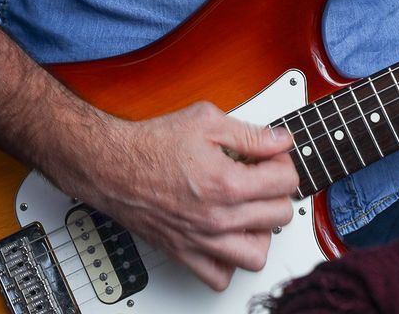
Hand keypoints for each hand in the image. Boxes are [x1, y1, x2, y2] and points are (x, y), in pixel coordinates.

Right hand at [58, 101, 298, 291]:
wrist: (113, 167)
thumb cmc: (152, 144)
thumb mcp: (206, 121)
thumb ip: (250, 133)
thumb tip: (281, 140)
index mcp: (227, 183)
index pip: (286, 181)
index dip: (284, 162)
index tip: (273, 156)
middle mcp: (217, 218)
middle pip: (279, 215)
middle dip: (277, 191)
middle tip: (262, 177)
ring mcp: (202, 241)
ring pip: (257, 254)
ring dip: (261, 232)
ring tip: (250, 210)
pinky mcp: (185, 254)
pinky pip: (220, 277)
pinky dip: (229, 263)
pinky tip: (227, 237)